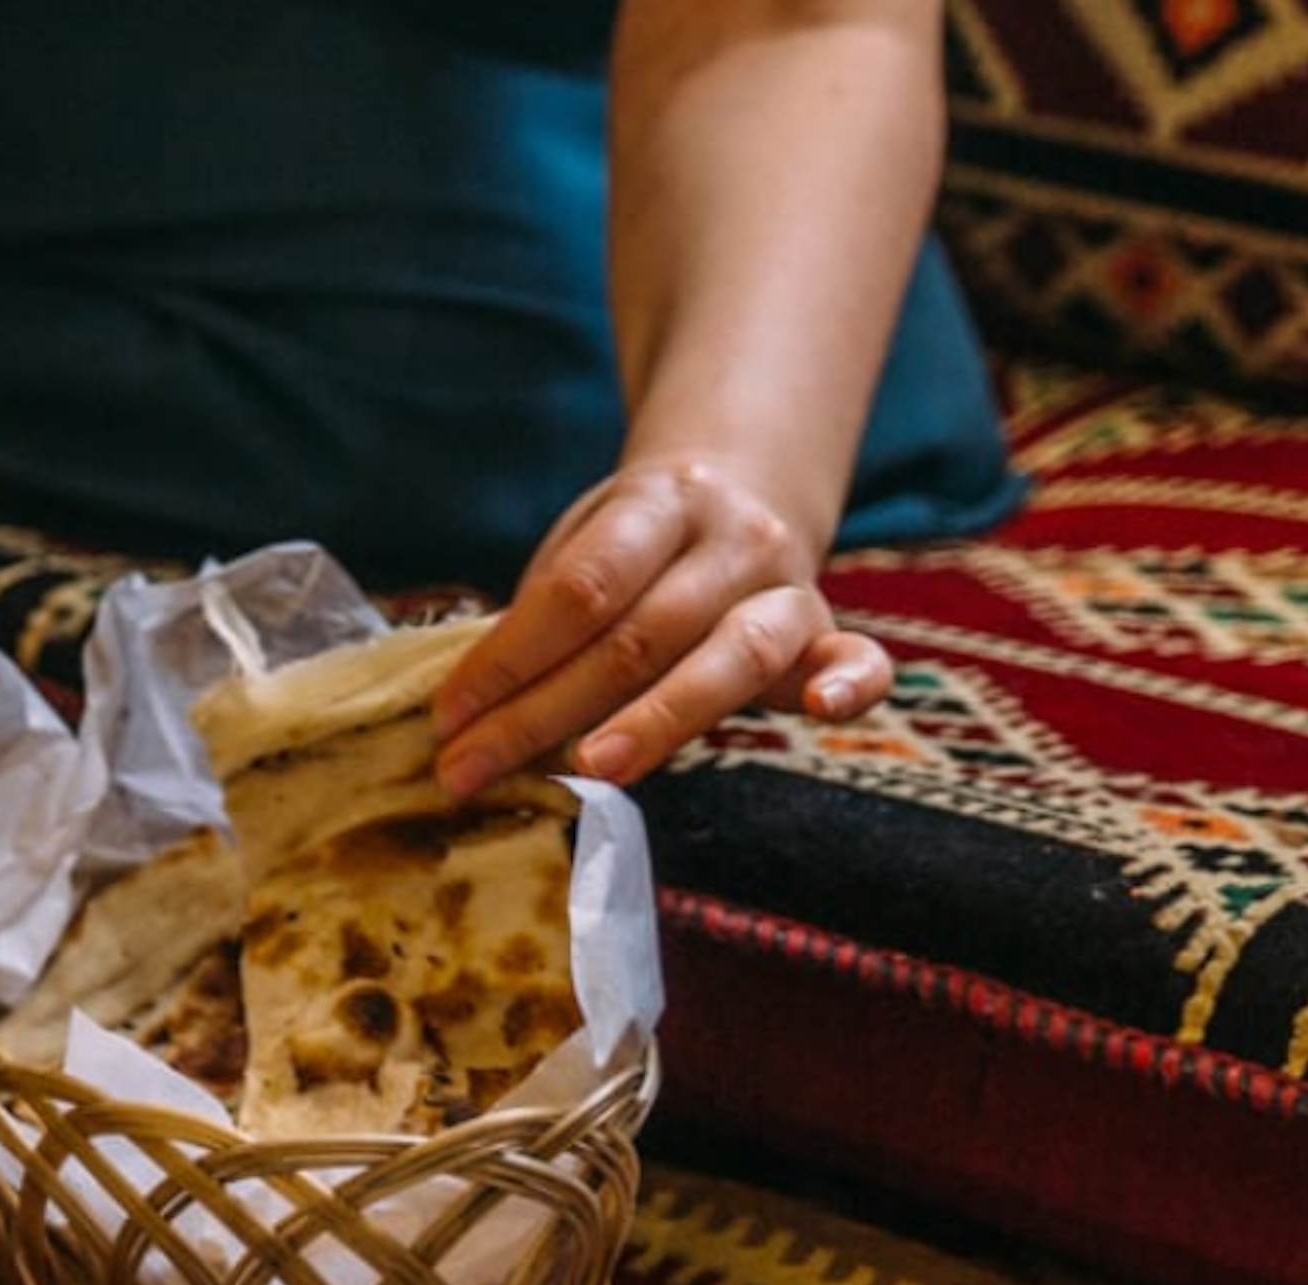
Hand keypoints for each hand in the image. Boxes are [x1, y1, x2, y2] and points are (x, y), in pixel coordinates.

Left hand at [429, 455, 891, 796]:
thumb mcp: (585, 547)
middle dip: (542, 713)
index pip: (577, 588)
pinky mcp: (826, 631)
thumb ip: (550, 617)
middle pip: (635, 636)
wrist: (745, 491)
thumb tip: (474, 715)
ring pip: (728, 656)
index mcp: (657, 502)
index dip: (507, 657)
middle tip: (471, 770)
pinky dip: (848, 684)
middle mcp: (731, 538)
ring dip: (655, 720)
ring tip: (590, 771)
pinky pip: (858, 657)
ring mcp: (786, 584)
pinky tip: (821, 711)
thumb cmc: (636, 546)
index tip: (449, 716)